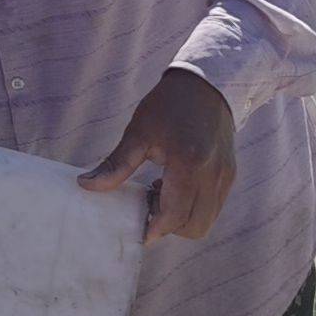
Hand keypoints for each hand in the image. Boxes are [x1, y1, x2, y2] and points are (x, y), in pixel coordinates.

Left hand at [81, 66, 236, 240]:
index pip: (175, 215)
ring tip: (162, 195)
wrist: (208, 85)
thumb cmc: (169, 105)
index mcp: (188, 164)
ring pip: (206, 221)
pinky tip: (176, 187)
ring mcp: (225, 176)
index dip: (155, 229)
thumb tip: (85, 185)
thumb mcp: (138, 132)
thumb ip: (115, 165)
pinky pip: (214, 207)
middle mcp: (212, 175)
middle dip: (170, 226)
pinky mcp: (230, 175)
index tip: (139, 231)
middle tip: (148, 206)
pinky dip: (195, 208)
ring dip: (183, 219)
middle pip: (194, 226)